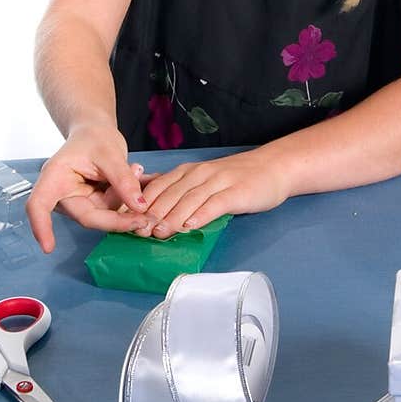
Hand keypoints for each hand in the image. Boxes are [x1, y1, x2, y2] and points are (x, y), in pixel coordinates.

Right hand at [25, 122, 150, 253]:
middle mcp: (63, 194)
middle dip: (117, 218)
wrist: (96, 131)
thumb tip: (139, 207)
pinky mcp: (93, 204)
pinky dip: (127, 197)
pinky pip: (113, 210)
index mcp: (54, 177)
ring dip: (125, 199)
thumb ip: (123, 179)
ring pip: (105, 215)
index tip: (48, 247)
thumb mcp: (110, 153)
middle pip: (87, 217)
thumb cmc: (94, 137)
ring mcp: (79, 201)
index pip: (40, 205)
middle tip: (143, 217)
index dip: (41, 227)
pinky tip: (134, 174)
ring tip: (134, 168)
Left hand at [130, 148, 290, 238]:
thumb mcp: (203, 179)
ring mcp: (218, 182)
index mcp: (188, 171)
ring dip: (172, 218)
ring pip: (189, 200)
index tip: (128, 221)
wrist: (272, 168)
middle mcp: (200, 174)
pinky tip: (190, 226)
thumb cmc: (236, 178)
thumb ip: (180, 189)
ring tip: (159, 233)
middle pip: (170, 195)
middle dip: (152, 214)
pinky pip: (215, 204)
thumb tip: (150, 204)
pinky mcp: (235, 192)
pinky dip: (201, 215)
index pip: (158, 187)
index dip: (142, 204)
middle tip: (139, 232)